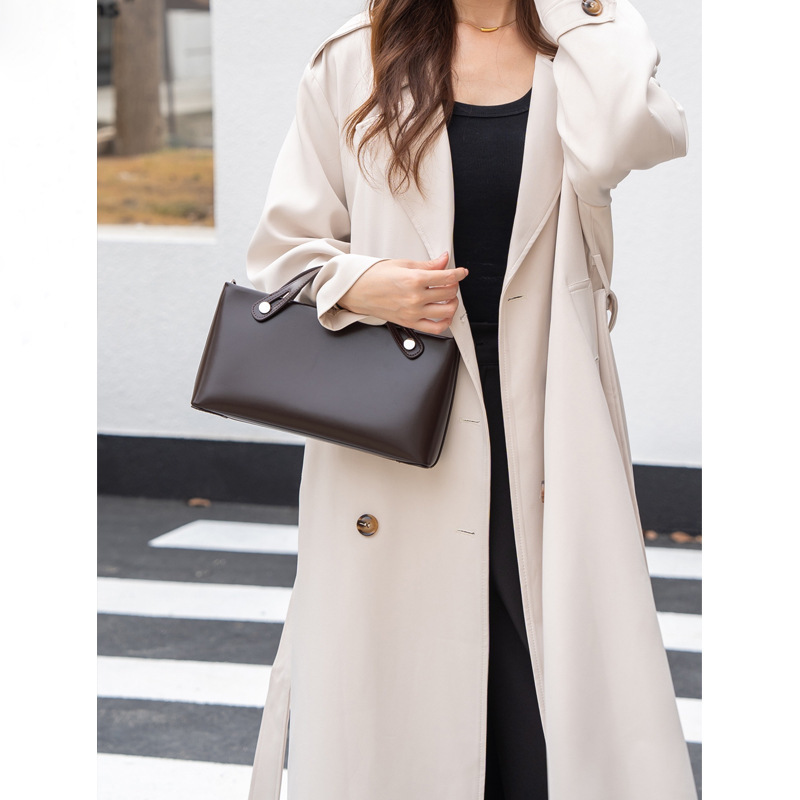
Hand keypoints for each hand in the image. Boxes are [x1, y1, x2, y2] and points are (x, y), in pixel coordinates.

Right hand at [337, 252, 468, 333]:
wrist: (358, 291)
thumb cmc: (375, 277)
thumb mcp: (403, 264)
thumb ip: (428, 265)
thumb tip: (444, 261)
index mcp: (414, 279)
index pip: (447, 277)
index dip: (459, 273)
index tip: (462, 272)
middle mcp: (415, 298)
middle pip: (449, 293)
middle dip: (453, 286)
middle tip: (449, 282)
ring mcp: (413, 312)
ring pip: (446, 311)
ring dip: (452, 304)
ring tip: (449, 298)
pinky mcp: (409, 323)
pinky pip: (435, 328)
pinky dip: (445, 322)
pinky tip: (444, 314)